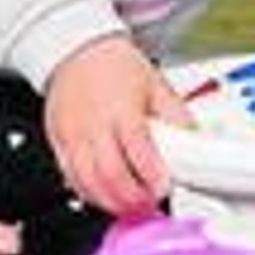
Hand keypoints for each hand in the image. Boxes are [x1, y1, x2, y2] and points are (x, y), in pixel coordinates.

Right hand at [43, 34, 189, 216]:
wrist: (79, 50)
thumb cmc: (115, 66)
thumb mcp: (156, 84)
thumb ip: (176, 115)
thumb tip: (197, 141)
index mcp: (121, 108)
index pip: (138, 150)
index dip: (153, 176)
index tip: (164, 186)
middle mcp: (93, 123)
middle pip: (110, 174)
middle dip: (133, 198)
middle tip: (149, 203)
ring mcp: (72, 133)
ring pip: (87, 182)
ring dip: (111, 201)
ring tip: (130, 205)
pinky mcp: (57, 140)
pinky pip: (69, 177)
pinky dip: (88, 192)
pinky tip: (104, 194)